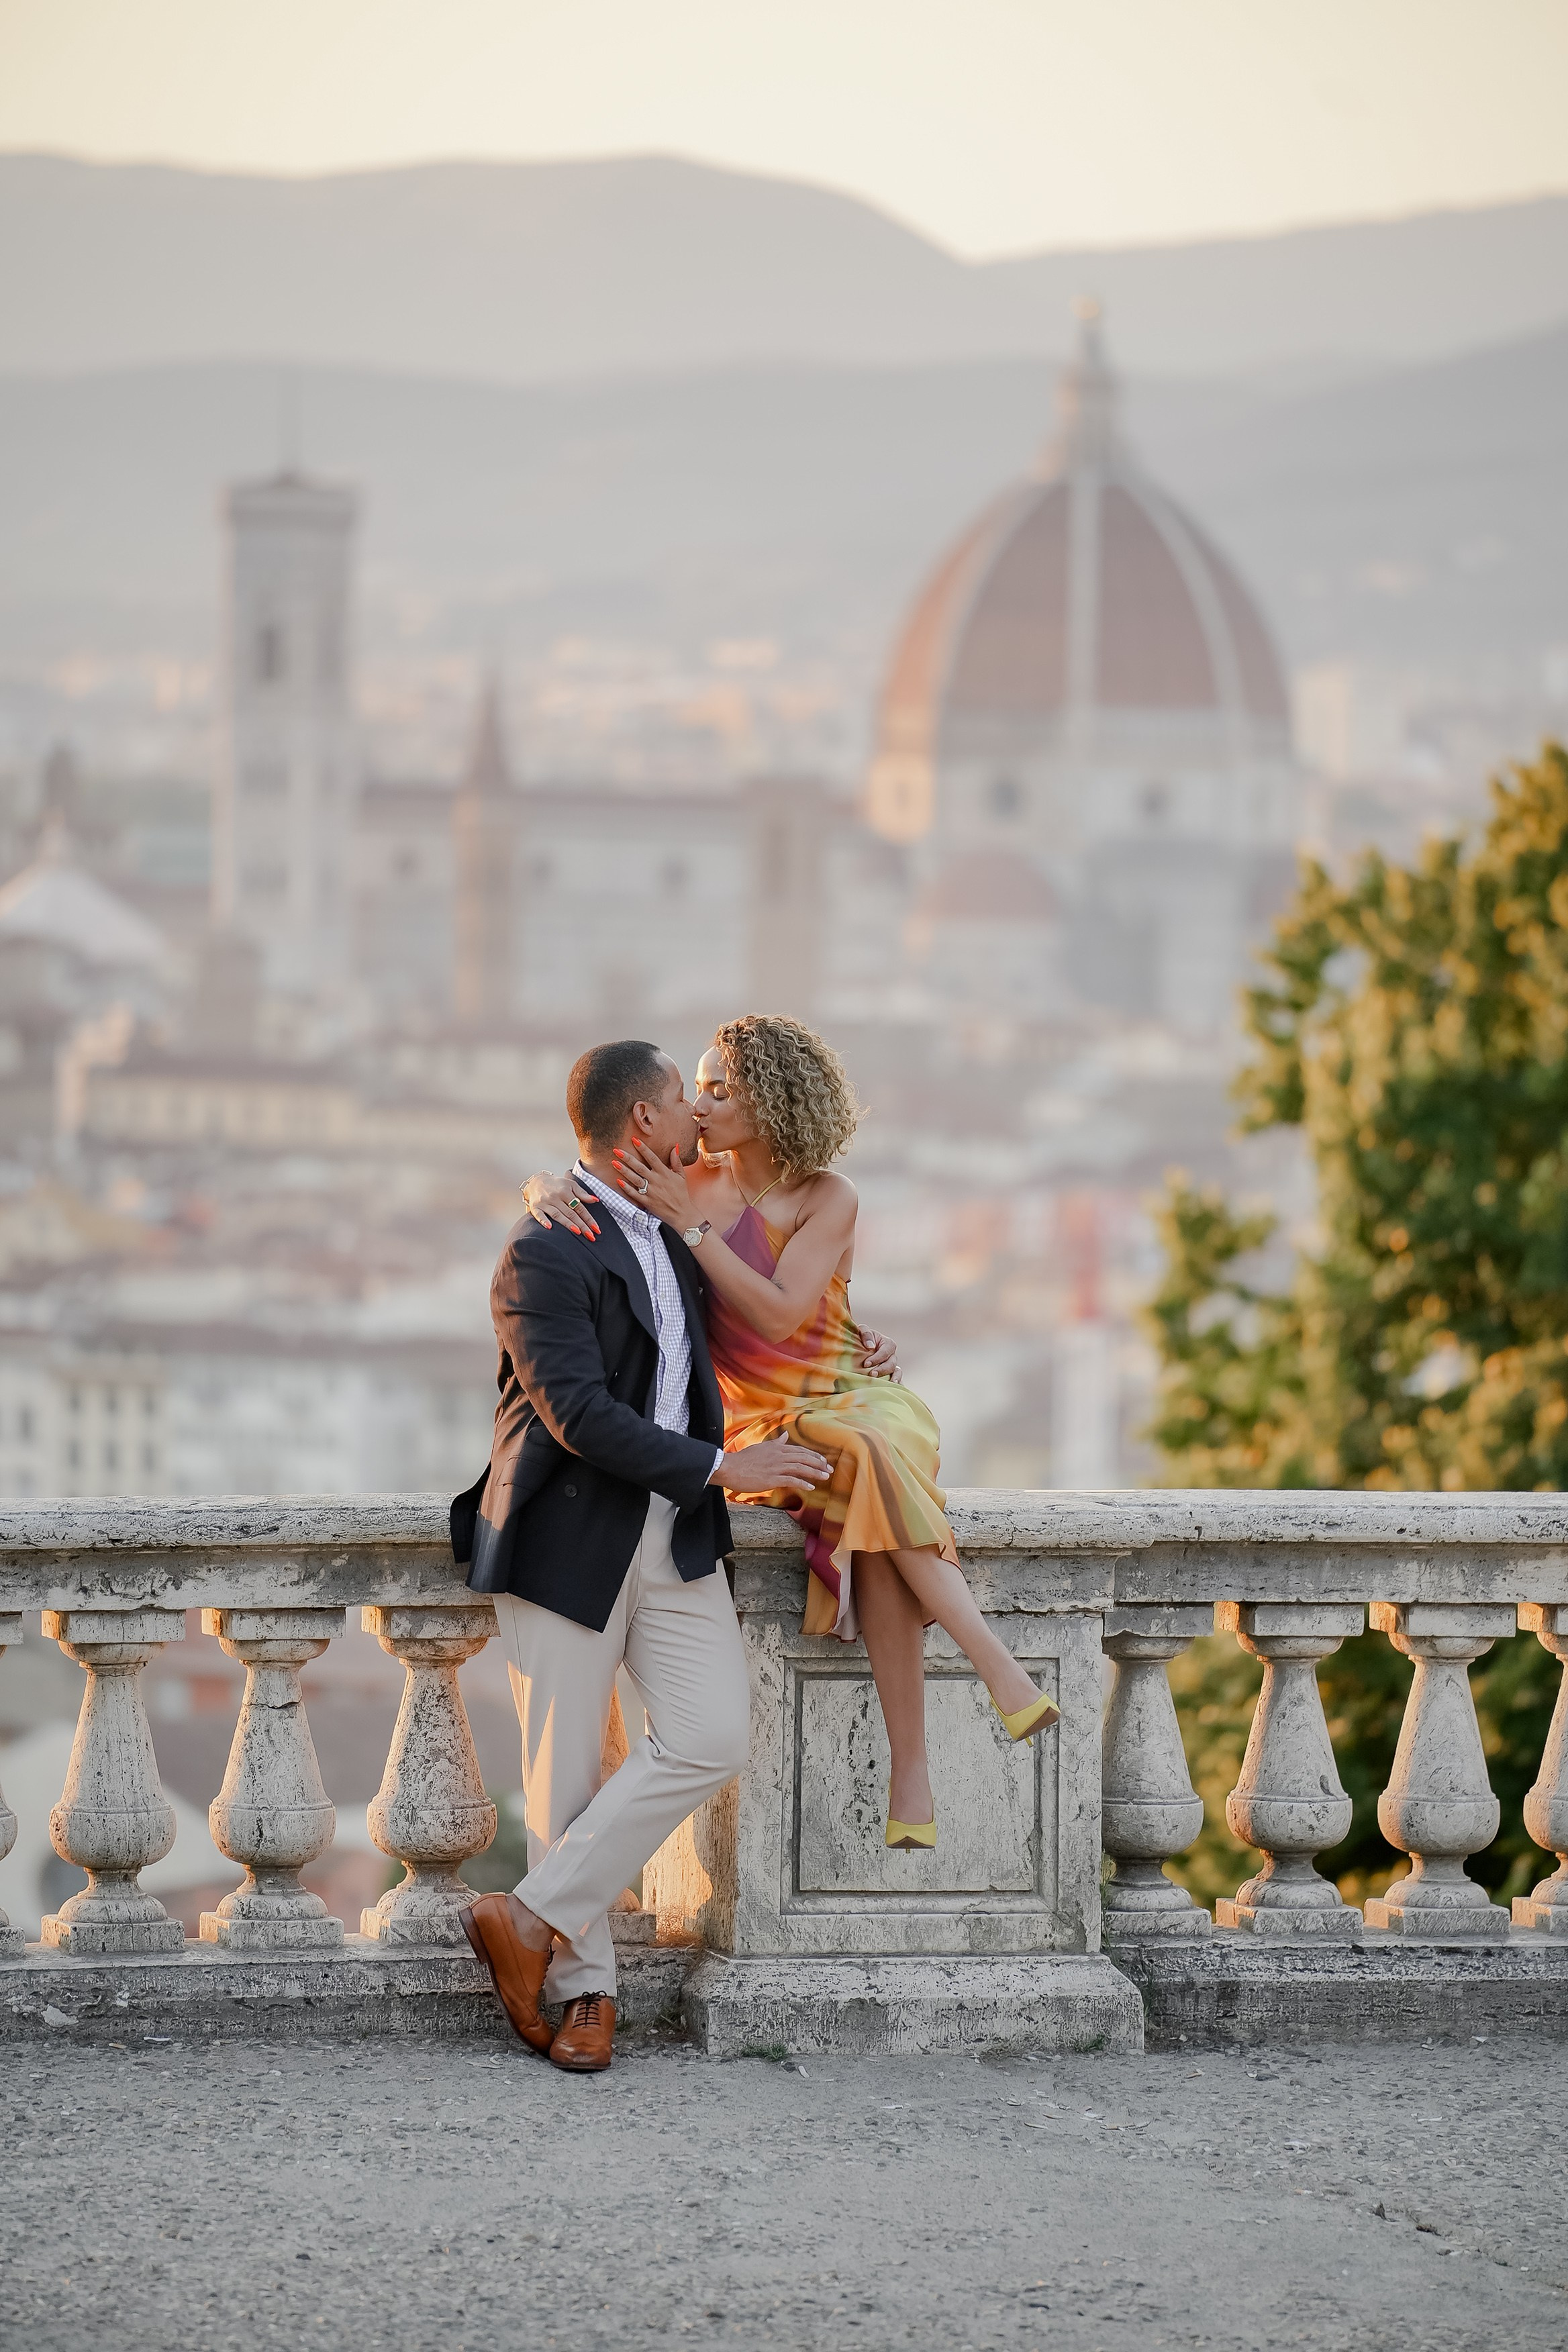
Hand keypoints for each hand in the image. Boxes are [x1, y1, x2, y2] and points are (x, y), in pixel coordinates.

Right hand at [521, 1171, 599, 1237]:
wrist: (536, 1182)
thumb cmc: (557, 1185)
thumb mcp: (571, 1185)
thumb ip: (582, 1193)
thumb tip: (595, 1200)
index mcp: (565, 1192)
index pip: (579, 1207)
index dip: (588, 1218)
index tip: (596, 1229)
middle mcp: (555, 1197)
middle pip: (570, 1213)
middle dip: (581, 1225)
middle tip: (590, 1236)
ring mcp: (544, 1202)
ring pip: (557, 1215)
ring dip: (567, 1224)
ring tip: (577, 1232)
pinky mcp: (535, 1207)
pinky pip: (539, 1215)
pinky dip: (544, 1221)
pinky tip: (550, 1227)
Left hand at [612, 1140, 694, 1227]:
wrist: (682, 1213)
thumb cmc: (681, 1194)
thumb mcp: (681, 1176)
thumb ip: (676, 1162)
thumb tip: (675, 1147)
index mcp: (665, 1173)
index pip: (652, 1158)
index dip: (643, 1148)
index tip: (634, 1140)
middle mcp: (656, 1181)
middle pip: (639, 1167)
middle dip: (627, 1158)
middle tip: (617, 1150)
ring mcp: (651, 1192)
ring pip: (635, 1179)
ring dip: (624, 1170)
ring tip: (614, 1162)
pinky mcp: (647, 1202)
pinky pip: (635, 1194)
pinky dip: (626, 1188)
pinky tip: (618, 1181)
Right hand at [712, 1437, 832, 1494]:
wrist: (730, 1468)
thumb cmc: (744, 1459)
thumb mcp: (762, 1447)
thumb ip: (776, 1443)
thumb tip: (785, 1436)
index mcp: (777, 1448)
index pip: (800, 1450)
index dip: (813, 1455)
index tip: (823, 1461)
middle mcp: (779, 1455)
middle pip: (804, 1458)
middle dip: (819, 1463)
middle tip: (830, 1470)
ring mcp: (776, 1467)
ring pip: (800, 1468)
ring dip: (815, 1472)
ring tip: (825, 1477)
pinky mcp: (772, 1478)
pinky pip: (791, 1480)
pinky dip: (802, 1483)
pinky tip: (811, 1487)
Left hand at [855, 1323, 901, 1382]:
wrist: (859, 1347)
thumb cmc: (861, 1337)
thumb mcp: (862, 1330)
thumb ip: (866, 1334)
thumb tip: (870, 1347)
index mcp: (888, 1344)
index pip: (885, 1352)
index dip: (876, 1358)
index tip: (866, 1364)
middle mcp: (892, 1356)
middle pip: (891, 1364)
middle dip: (882, 1369)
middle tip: (872, 1374)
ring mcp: (893, 1366)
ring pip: (897, 1372)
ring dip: (893, 1378)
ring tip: (889, 1384)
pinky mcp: (891, 1375)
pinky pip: (897, 1381)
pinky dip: (897, 1385)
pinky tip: (893, 1390)